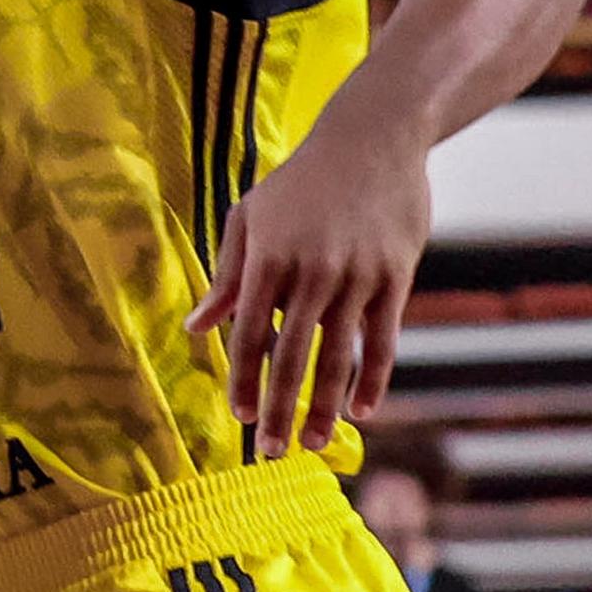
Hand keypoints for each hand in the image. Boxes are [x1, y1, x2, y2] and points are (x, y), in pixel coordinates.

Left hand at [185, 101, 427, 457]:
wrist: (372, 140)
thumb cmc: (300, 182)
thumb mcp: (251, 217)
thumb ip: (227, 275)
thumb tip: (196, 328)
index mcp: (267, 257)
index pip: (249, 331)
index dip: (242, 377)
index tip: (237, 416)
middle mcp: (311, 271)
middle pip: (292, 353)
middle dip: (278, 406)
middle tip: (270, 451)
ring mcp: (356, 276)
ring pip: (339, 355)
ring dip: (325, 404)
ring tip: (314, 443)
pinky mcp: (395, 278)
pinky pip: (383, 339)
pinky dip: (374, 378)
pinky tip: (363, 411)